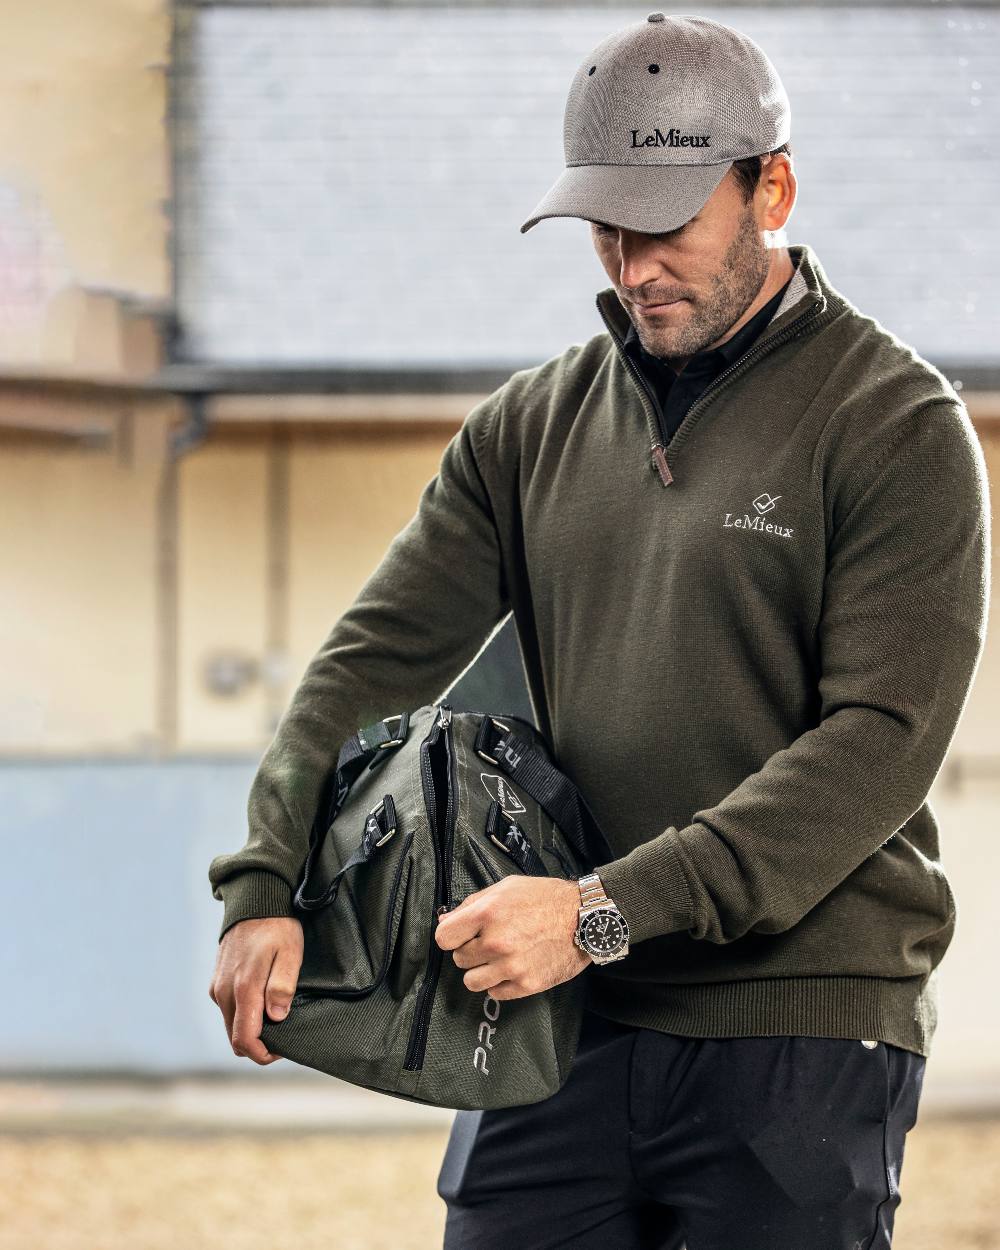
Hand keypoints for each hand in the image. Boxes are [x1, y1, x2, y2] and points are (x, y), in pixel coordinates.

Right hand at [208, 916, 303, 1063]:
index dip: (262, 1054)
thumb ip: (282, 986)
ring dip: (250, 1030)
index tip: (282, 1049)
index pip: (244, 1040)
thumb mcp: (290, 954)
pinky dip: (243, 1016)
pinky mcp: (216, 981)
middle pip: (235, 1038)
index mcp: (243, 988)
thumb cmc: (277, 927)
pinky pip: (228, 1010)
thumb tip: (276, 1018)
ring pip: (231, 1025)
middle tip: (283, 1034)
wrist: (255, 900)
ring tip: (275, 1016)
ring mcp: (217, 987)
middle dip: (258, 1044)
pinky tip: (262, 1003)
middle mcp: (224, 992)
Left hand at [434, 875, 590, 1000]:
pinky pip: (495, 993)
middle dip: (470, 951)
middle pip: (459, 960)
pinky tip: (513, 968)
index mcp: (487, 913)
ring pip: (472, 982)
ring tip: (497, 960)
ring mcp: (511, 966)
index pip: (444, 938)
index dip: (451, 936)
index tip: (461, 935)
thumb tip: (445, 921)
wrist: (584, 917)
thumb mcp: (506, 888)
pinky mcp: (527, 984)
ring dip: (481, 971)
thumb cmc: (545, 898)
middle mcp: (496, 942)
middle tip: (490, 942)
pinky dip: (501, 983)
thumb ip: (472, 904)